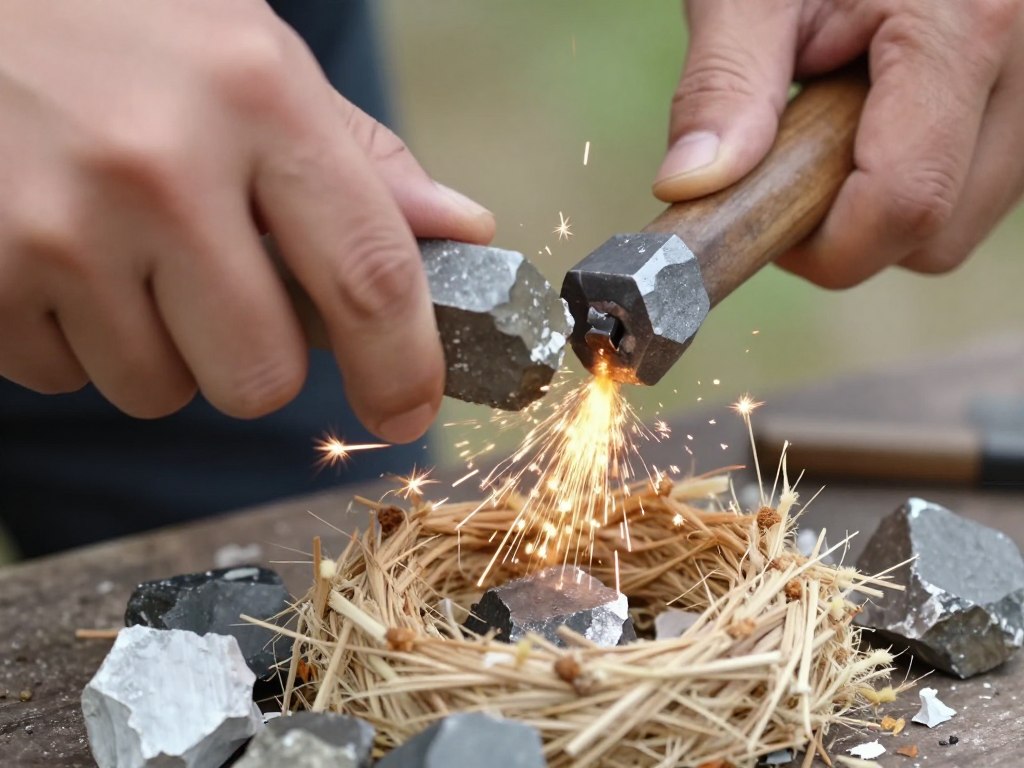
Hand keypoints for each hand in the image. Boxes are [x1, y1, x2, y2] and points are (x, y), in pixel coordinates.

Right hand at [0, 0, 493, 441]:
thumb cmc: (132, 33)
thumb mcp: (258, 62)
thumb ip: (362, 159)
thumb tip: (460, 232)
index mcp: (260, 99)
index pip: (370, 276)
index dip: (403, 367)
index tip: (409, 407)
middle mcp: (162, 165)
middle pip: (262, 376)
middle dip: (256, 359)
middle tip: (222, 290)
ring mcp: (60, 225)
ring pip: (159, 390)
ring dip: (161, 348)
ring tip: (126, 252)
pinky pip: (67, 379)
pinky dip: (78, 341)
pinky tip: (62, 254)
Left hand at [653, 0, 1023, 287]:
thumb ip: (724, 83)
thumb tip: (690, 184)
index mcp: (962, 25)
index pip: (904, 203)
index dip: (821, 244)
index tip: (762, 216)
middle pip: (936, 235)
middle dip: (848, 231)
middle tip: (791, 163)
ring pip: (958, 223)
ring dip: (880, 208)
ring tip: (837, 123)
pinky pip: (971, 190)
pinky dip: (913, 180)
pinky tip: (877, 120)